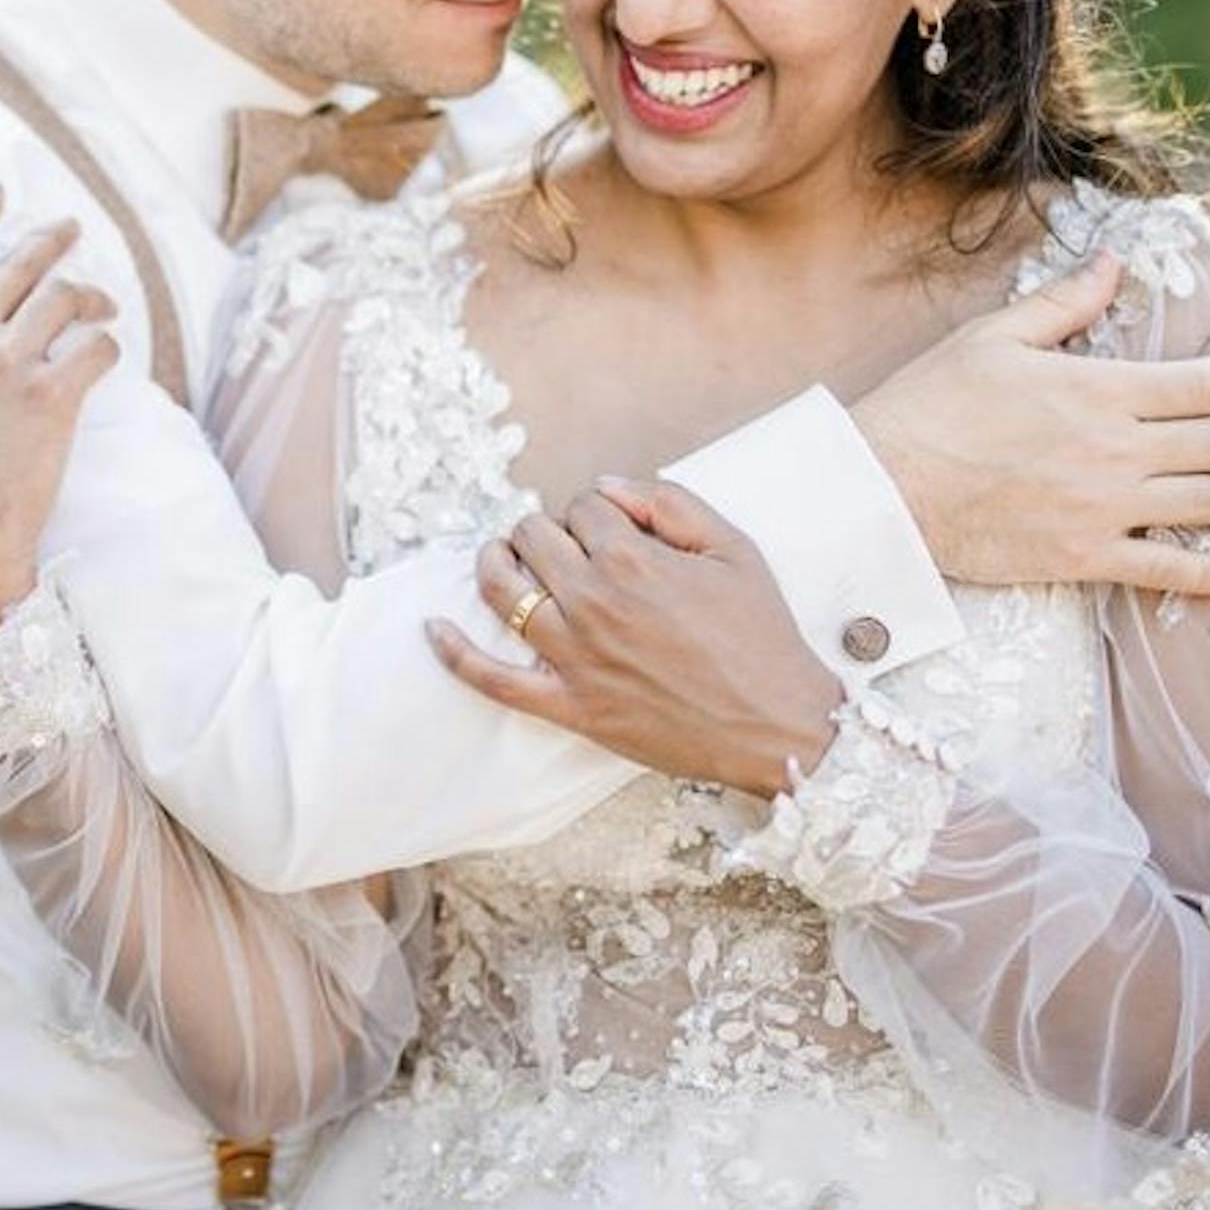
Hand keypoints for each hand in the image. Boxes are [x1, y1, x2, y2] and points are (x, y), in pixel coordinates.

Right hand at [0, 185, 120, 645]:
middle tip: (70, 227)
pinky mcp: (52, 394)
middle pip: (16, 266)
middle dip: (49, 240)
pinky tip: (108, 354)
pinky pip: (96, 349)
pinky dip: (108, 347)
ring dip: (90, 294)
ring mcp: (6, 364)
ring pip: (63, 298)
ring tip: (103, 304)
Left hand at [427, 481, 843, 798]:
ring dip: (495, 562)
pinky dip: (457, 653)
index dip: (596, 511)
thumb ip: (669, 503)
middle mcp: (593, 601)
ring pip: (503, 589)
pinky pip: (494, 678)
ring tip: (502, 557)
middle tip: (565, 545)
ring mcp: (575, 656)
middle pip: (533, 536)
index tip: (614, 529)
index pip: (581, 507)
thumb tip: (607, 486)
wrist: (776, 723)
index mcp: (633, 558)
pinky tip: (434, 629)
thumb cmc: (761, 634)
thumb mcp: (733, 547)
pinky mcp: (569, 705)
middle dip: (545, 529)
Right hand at [853, 253, 1209, 595]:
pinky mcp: (1085, 556)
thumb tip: (1115, 262)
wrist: (888, 484)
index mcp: (1099, 389)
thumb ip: (1066, 303)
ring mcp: (1106, 508)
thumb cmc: (932, 403)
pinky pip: (1167, 570)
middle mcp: (1116, 450)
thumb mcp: (995, 336)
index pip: (1198, 381)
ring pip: (1207, 503)